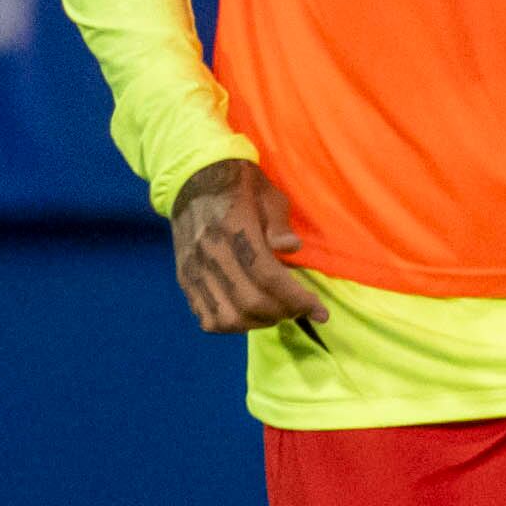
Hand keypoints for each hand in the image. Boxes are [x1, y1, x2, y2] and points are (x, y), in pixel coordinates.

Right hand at [170, 159, 328, 337]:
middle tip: (300, 309)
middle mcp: (210, 251)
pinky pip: (207, 318)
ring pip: (227, 318)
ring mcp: (193, 268)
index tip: (320, 312)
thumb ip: (280, 223)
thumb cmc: (239, 185)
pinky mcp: (185, 279)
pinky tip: (250, 315)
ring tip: (276, 312)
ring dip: (258, 323)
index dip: (297, 300)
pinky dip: (233, 325)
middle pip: (250, 302)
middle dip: (283, 313)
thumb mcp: (268, 194)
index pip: (267, 276)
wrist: (192, 179)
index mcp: (234, 227)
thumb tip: (292, 248)